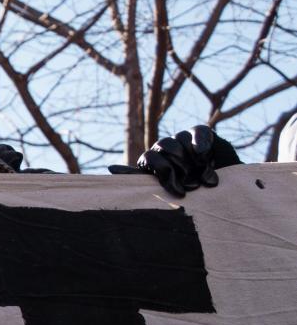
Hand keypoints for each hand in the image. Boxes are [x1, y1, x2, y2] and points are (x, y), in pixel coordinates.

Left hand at [108, 124, 239, 196]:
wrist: (214, 183)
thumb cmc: (184, 187)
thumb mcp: (160, 186)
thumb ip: (138, 178)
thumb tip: (110, 169)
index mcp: (152, 158)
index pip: (150, 158)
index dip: (165, 174)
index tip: (179, 192)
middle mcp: (164, 145)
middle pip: (165, 147)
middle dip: (181, 169)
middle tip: (193, 185)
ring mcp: (182, 137)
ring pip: (180, 141)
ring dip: (193, 161)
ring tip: (204, 178)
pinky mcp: (200, 132)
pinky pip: (198, 133)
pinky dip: (200, 143)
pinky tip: (203, 154)